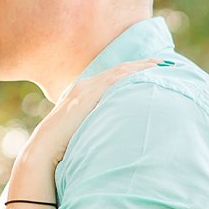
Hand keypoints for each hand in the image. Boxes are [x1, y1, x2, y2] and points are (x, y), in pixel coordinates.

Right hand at [22, 58, 162, 168]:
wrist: (46, 146)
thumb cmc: (63, 145)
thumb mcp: (82, 130)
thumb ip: (96, 124)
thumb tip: (111, 132)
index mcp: (83, 93)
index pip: (112, 77)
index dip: (132, 72)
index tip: (150, 70)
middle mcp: (85, 86)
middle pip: (118, 70)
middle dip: (141, 65)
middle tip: (162, 62)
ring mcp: (86, 88)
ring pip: (119, 71)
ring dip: (141, 67)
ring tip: (160, 64)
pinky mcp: (89, 94)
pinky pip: (114, 79)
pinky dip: (132, 74)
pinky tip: (147, 73)